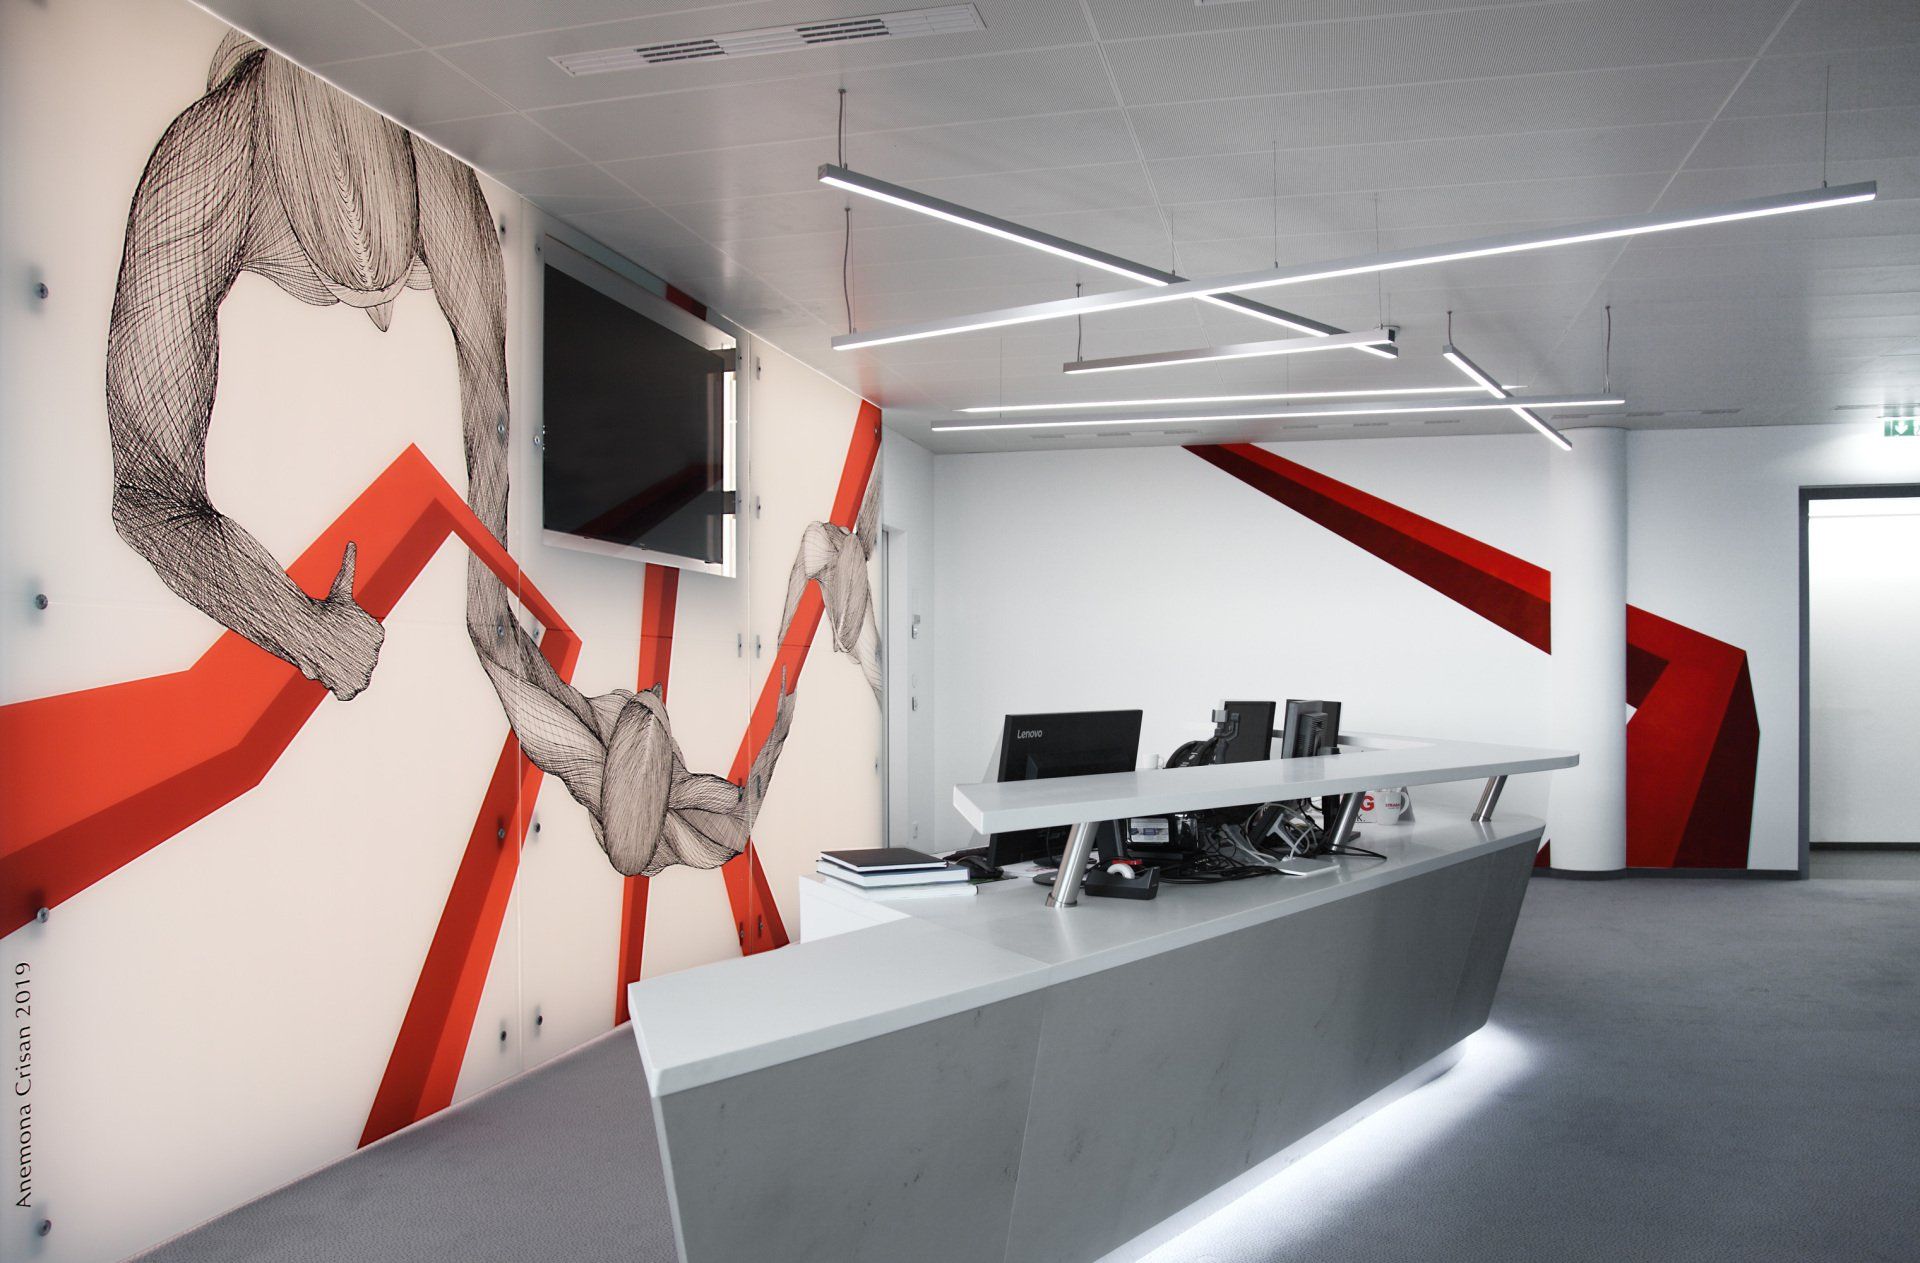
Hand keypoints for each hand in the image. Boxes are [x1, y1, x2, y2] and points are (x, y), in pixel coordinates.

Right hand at [295, 543, 384, 699]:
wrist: (300, 627)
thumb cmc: (319, 608)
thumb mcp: (339, 586)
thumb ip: (349, 566)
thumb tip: (351, 543)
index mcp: (378, 634)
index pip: (363, 644)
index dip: (343, 640)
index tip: (332, 632)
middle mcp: (377, 654)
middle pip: (355, 661)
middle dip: (338, 657)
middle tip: (323, 645)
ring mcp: (366, 672)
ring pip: (351, 677)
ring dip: (337, 672)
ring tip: (324, 658)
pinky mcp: (352, 688)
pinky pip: (347, 692)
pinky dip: (336, 687)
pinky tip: (327, 673)